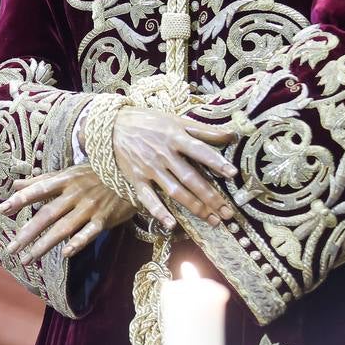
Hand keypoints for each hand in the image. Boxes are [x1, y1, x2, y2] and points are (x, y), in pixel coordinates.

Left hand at [0, 166, 136, 264]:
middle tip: (10, 248)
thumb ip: (41, 180)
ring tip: (27, 259)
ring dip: (44, 245)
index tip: (2, 209)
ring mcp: (89, 207)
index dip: (21, 199)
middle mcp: (74, 194)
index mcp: (64, 180)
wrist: (129, 176)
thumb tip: (15, 183)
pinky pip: (89, 232)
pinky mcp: (104, 219)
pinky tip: (65, 254)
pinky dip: (78, 242)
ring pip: (63, 228)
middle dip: (27, 232)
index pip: (38, 189)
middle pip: (47, 214)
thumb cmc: (94, 174)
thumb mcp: (68, 172)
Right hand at [99, 107, 238, 229]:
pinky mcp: (136, 178)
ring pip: (175, 191)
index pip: (199, 151)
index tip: (232, 174)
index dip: (216, 162)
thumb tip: (231, 134)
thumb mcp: (175, 120)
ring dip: (195, 207)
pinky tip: (171, 224)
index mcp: (174, 137)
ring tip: (212, 220)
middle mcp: (163, 154)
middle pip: (191, 178)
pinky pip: (148, 197)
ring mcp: (149, 168)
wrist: (112, 124)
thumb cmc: (148, 121)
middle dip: (211, 196)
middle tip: (227, 212)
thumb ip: (203, 129)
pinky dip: (158, 211)